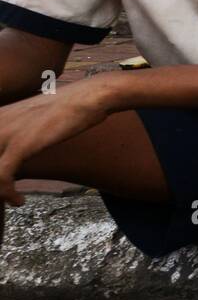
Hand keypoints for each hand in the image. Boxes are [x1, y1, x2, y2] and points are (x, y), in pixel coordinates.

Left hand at [0, 79, 111, 205]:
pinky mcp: (19, 145)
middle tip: (7, 193)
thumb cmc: (67, 108)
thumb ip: (17, 131)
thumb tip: (16, 149)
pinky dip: (7, 193)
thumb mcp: (33, 118)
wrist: (86, 98)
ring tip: (12, 199)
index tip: (4, 183)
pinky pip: (1, 176)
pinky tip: (19, 201)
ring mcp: (4, 133)